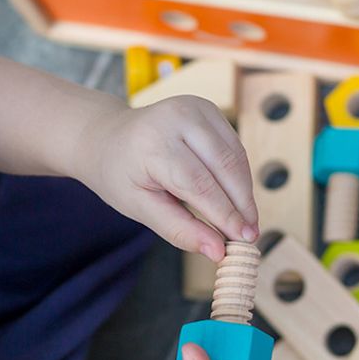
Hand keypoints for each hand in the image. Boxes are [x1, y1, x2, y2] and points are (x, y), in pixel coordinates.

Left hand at [76, 97, 258, 261]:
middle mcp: (177, 117)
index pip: (199, 184)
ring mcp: (196, 107)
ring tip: (246, 222)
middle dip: (241, 204)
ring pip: (236, 156)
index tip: (243, 241)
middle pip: (224, 166)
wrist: (108, 138)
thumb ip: (179, 229)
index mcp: (153, 143)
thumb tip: (218, 252)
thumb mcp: (140, 208)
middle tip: (250, 236)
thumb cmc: (121, 176)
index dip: (225, 214)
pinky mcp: (209, 108)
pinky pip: (235, 147)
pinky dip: (240, 175)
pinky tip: (237, 198)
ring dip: (245, 191)